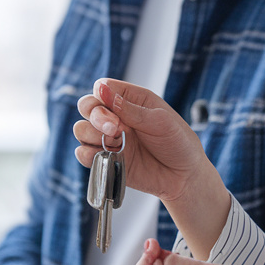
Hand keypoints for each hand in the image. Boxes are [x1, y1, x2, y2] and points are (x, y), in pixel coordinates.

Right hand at [75, 80, 232, 256]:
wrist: (184, 177)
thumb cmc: (178, 143)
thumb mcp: (160, 121)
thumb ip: (130, 109)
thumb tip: (103, 90)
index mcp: (131, 100)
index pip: (102, 88)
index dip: (102, 97)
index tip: (115, 111)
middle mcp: (116, 116)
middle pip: (87, 106)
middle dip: (95, 116)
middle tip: (115, 128)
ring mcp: (109, 138)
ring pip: (81, 129)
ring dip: (91, 134)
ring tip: (115, 142)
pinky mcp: (106, 159)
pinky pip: (83, 154)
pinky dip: (88, 154)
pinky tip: (105, 155)